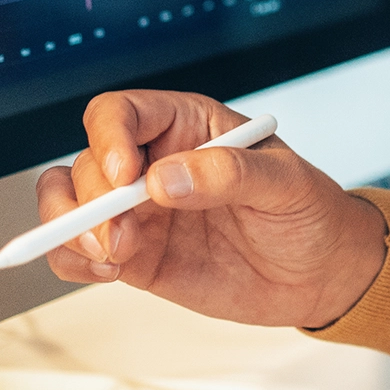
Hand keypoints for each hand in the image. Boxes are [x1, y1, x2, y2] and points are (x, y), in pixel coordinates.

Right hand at [36, 88, 385, 328]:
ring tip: (114, 255)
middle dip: (92, 200)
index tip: (124, 177)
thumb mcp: (285, 184)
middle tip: (123, 235)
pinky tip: (107, 271)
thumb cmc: (310, 213)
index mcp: (189, 126)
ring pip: (68, 202)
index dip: (109, 139)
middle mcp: (154, 162)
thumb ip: (228, 174)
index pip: (122, 113)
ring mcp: (140, 210)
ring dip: (71, 229)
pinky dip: (73, 261)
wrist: (321, 275)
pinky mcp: (136, 254)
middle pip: (87, 162)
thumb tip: (163, 179)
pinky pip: (79, 251)